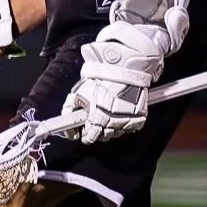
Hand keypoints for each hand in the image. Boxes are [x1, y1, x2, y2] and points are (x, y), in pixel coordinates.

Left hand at [62, 22, 164, 142]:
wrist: (126, 69)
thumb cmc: (101, 79)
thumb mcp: (79, 92)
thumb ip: (71, 108)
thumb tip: (67, 120)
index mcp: (97, 119)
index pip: (89, 137)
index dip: (84, 135)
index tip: (82, 132)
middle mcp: (112, 123)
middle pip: (103, 137)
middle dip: (97, 130)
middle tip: (95, 120)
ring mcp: (127, 122)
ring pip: (116, 133)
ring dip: (110, 127)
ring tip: (108, 112)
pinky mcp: (139, 119)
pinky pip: (129, 127)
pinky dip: (124, 122)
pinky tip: (120, 111)